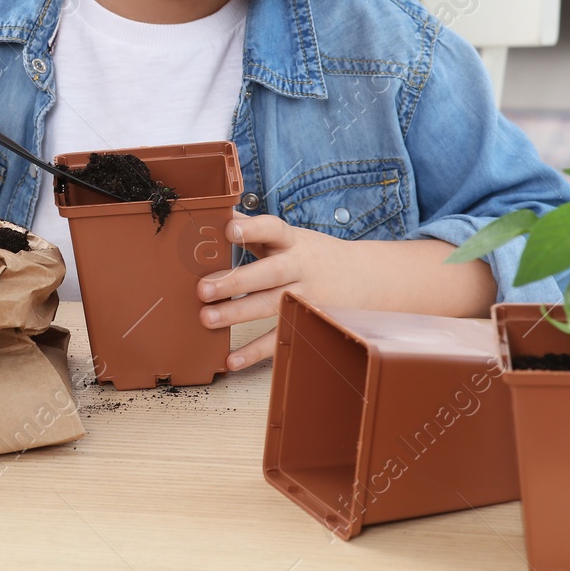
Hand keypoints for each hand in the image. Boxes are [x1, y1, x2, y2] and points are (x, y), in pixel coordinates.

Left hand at [196, 212, 359, 371]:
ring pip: (272, 306)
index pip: (274, 230)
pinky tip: (231, 359)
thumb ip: (252, 228)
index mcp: (292, 242)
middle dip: (236, 281)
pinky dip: (256, 351)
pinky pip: (280, 338)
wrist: (366, 279)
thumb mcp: (288, 237)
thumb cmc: (312, 255)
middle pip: (270, 273)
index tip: (229, 229)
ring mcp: (306, 298)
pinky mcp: (307, 324)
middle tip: (203, 288)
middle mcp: (300, 268)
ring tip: (207, 319)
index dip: (253, 229)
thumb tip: (215, 211)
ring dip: (239, 314)